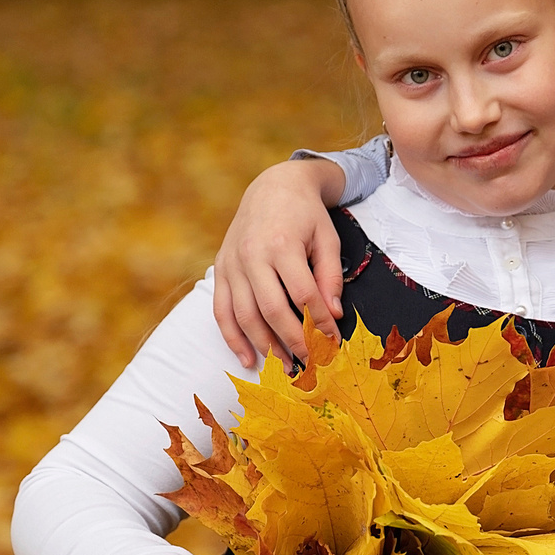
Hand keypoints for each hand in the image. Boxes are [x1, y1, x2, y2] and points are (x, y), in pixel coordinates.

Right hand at [213, 159, 346, 369]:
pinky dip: (232, 337)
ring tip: (285, 367)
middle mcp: (252, 255)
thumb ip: (329, 276)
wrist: (272, 187)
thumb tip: (332, 315)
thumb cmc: (305, 214)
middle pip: (271, 309)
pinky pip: (221, 310)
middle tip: (311, 362)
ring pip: (244, 315)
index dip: (318, 321)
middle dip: (293, 340)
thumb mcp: (327, 238)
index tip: (333, 340)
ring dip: (264, 346)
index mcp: (281, 244)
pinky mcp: (221, 269)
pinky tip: (247, 358)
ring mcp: (232, 264)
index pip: (302, 294)